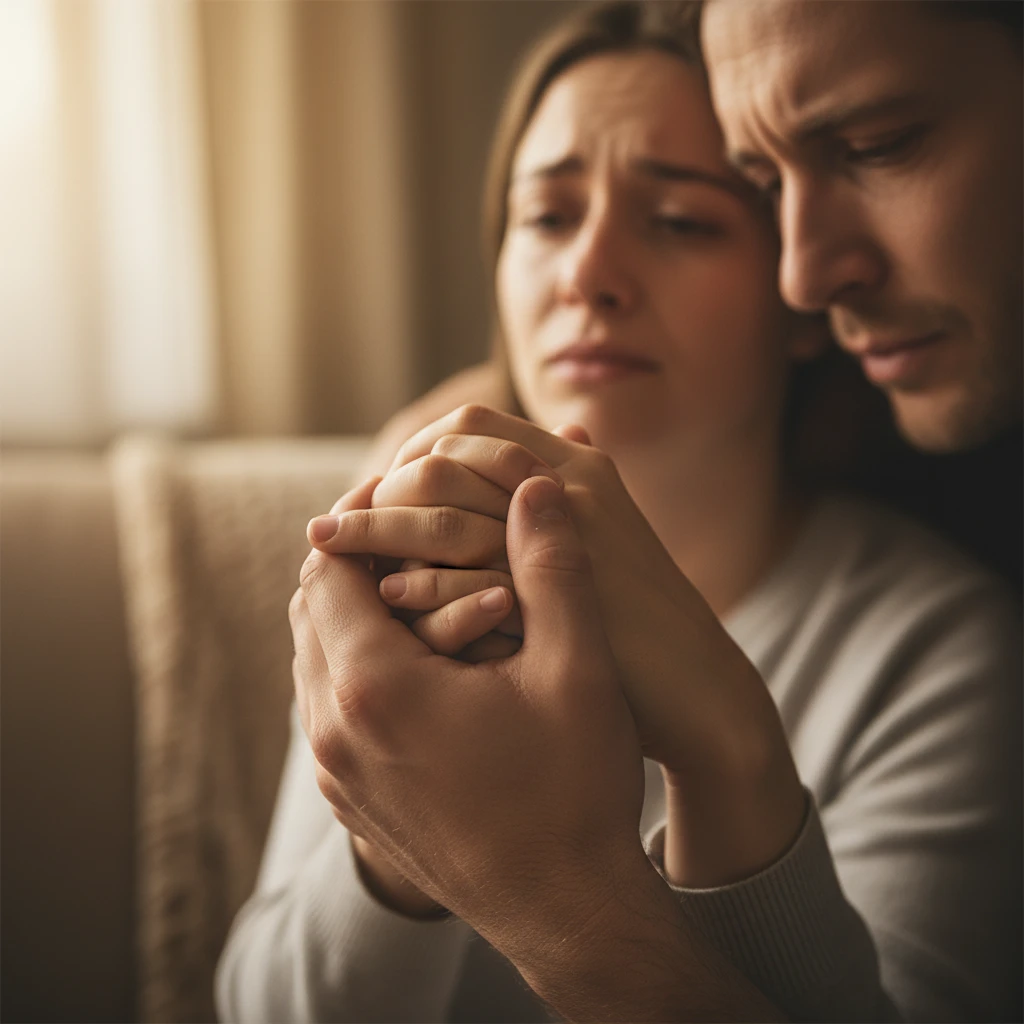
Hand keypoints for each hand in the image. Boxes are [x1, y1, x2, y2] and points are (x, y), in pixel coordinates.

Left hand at [293, 474, 785, 1021]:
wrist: (567, 912)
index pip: (328, 569)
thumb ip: (553, 568)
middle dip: (353, 562)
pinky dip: (355, 667)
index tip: (398, 490)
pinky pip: (326, 708)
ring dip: (352, 615)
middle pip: (309, 609)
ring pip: (313, 661)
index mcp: (376, 687)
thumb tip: (537, 488)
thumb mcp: (576, 670)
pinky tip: (419, 664)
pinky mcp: (352, 801)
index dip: (359, 519)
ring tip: (417, 591)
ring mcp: (337, 774)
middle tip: (410, 534)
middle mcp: (335, 730)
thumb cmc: (575, 790)